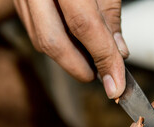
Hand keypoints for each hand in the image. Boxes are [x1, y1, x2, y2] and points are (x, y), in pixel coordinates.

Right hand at [13, 0, 128, 98]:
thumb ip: (110, 15)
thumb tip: (119, 53)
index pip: (84, 26)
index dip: (103, 59)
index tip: (116, 84)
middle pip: (52, 41)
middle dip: (78, 67)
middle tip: (99, 76)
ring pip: (41, 39)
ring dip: (69, 58)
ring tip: (91, 61)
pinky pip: (35, 30)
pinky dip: (57, 44)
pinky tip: (75, 45)